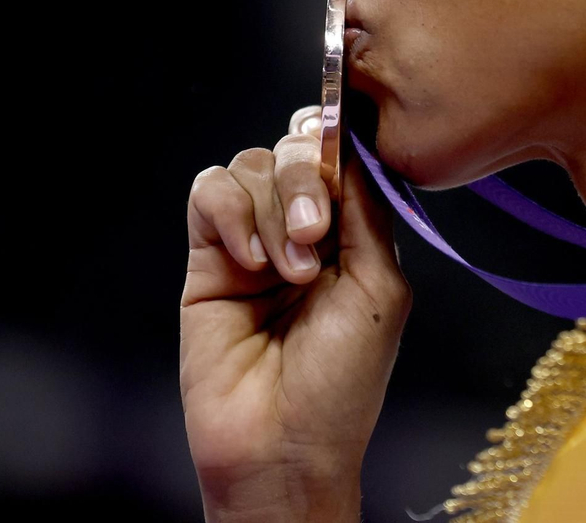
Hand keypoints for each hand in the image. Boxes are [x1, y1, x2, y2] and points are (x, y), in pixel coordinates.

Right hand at [180, 111, 410, 518]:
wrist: (282, 444)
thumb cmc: (342, 382)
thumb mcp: (379, 285)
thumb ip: (365, 210)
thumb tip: (348, 143)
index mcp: (351, 234)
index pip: (339, 155)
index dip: (336, 141)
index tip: (339, 150)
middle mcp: (302, 230)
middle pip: (294, 148)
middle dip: (306, 178)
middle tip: (315, 235)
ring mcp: (252, 241)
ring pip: (251, 165)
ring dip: (274, 208)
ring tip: (287, 270)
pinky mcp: (205, 258)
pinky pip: (209, 192)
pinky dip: (231, 213)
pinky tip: (249, 263)